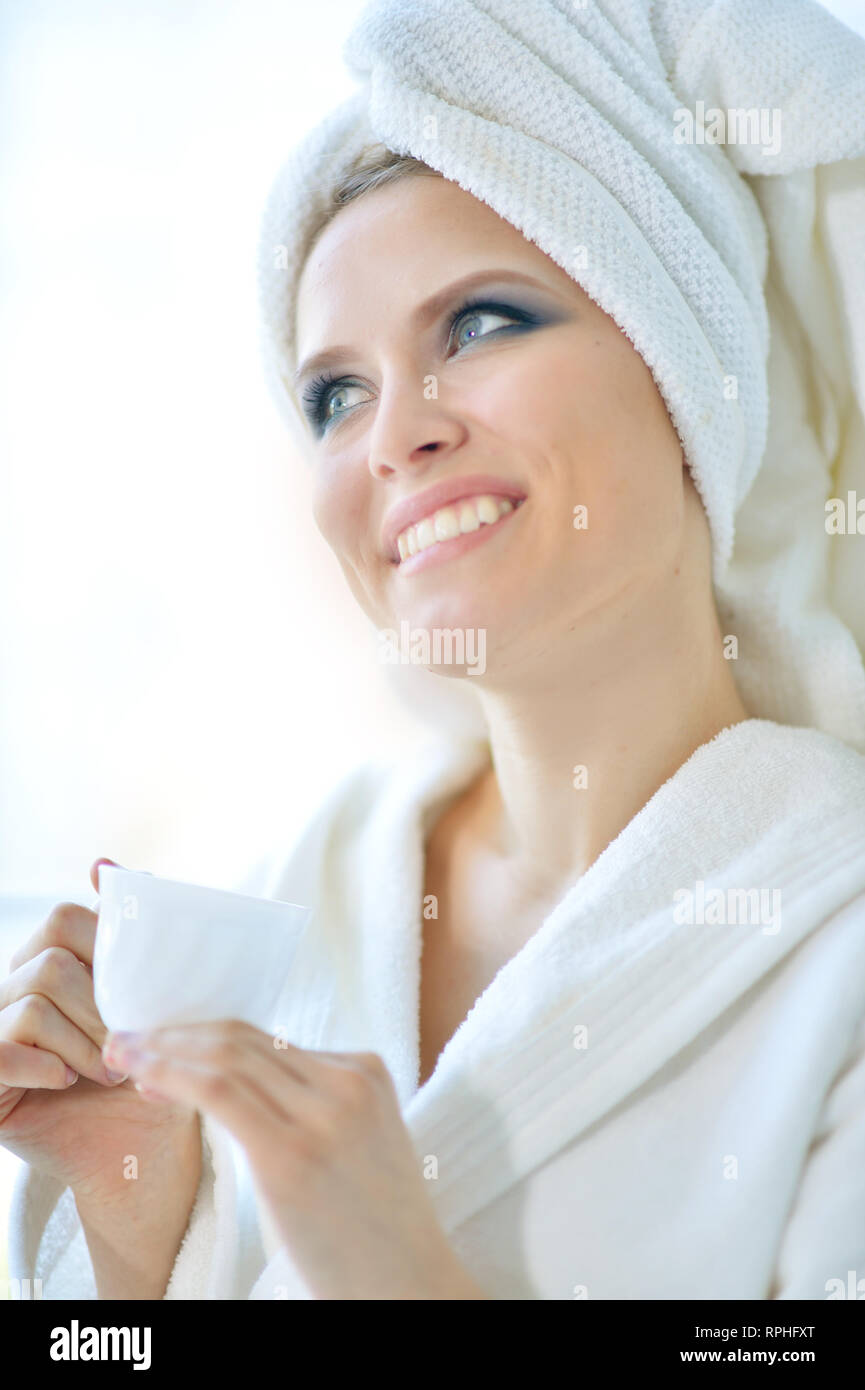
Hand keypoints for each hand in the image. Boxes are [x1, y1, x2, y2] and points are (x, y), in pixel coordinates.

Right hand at [0, 858, 198, 1206]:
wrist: (138, 1152)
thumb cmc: (151, 1071)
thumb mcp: (160, 1003)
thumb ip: (143, 942)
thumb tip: (113, 864)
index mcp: (55, 959)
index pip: (64, 917)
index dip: (104, 942)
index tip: (134, 982)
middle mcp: (17, 987)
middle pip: (50, 957)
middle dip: (99, 1001)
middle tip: (129, 1039)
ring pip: (33, 1001)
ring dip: (83, 1039)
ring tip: (111, 1070)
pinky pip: (2, 1048)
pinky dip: (45, 1065)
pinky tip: (67, 1081)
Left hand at [103, 1020, 486, 1298]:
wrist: (410, 1284)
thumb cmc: (376, 1227)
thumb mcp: (360, 1142)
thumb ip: (315, 1105)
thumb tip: (240, 1087)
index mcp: (367, 1071)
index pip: (267, 1036)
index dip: (202, 1034)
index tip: (159, 1044)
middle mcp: (347, 1080)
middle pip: (244, 1037)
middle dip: (174, 1033)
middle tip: (126, 1038)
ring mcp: (322, 1114)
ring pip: (226, 1056)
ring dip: (163, 1051)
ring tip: (123, 1057)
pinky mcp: (291, 1154)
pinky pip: (220, 1092)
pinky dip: (173, 1076)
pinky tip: (145, 1081)